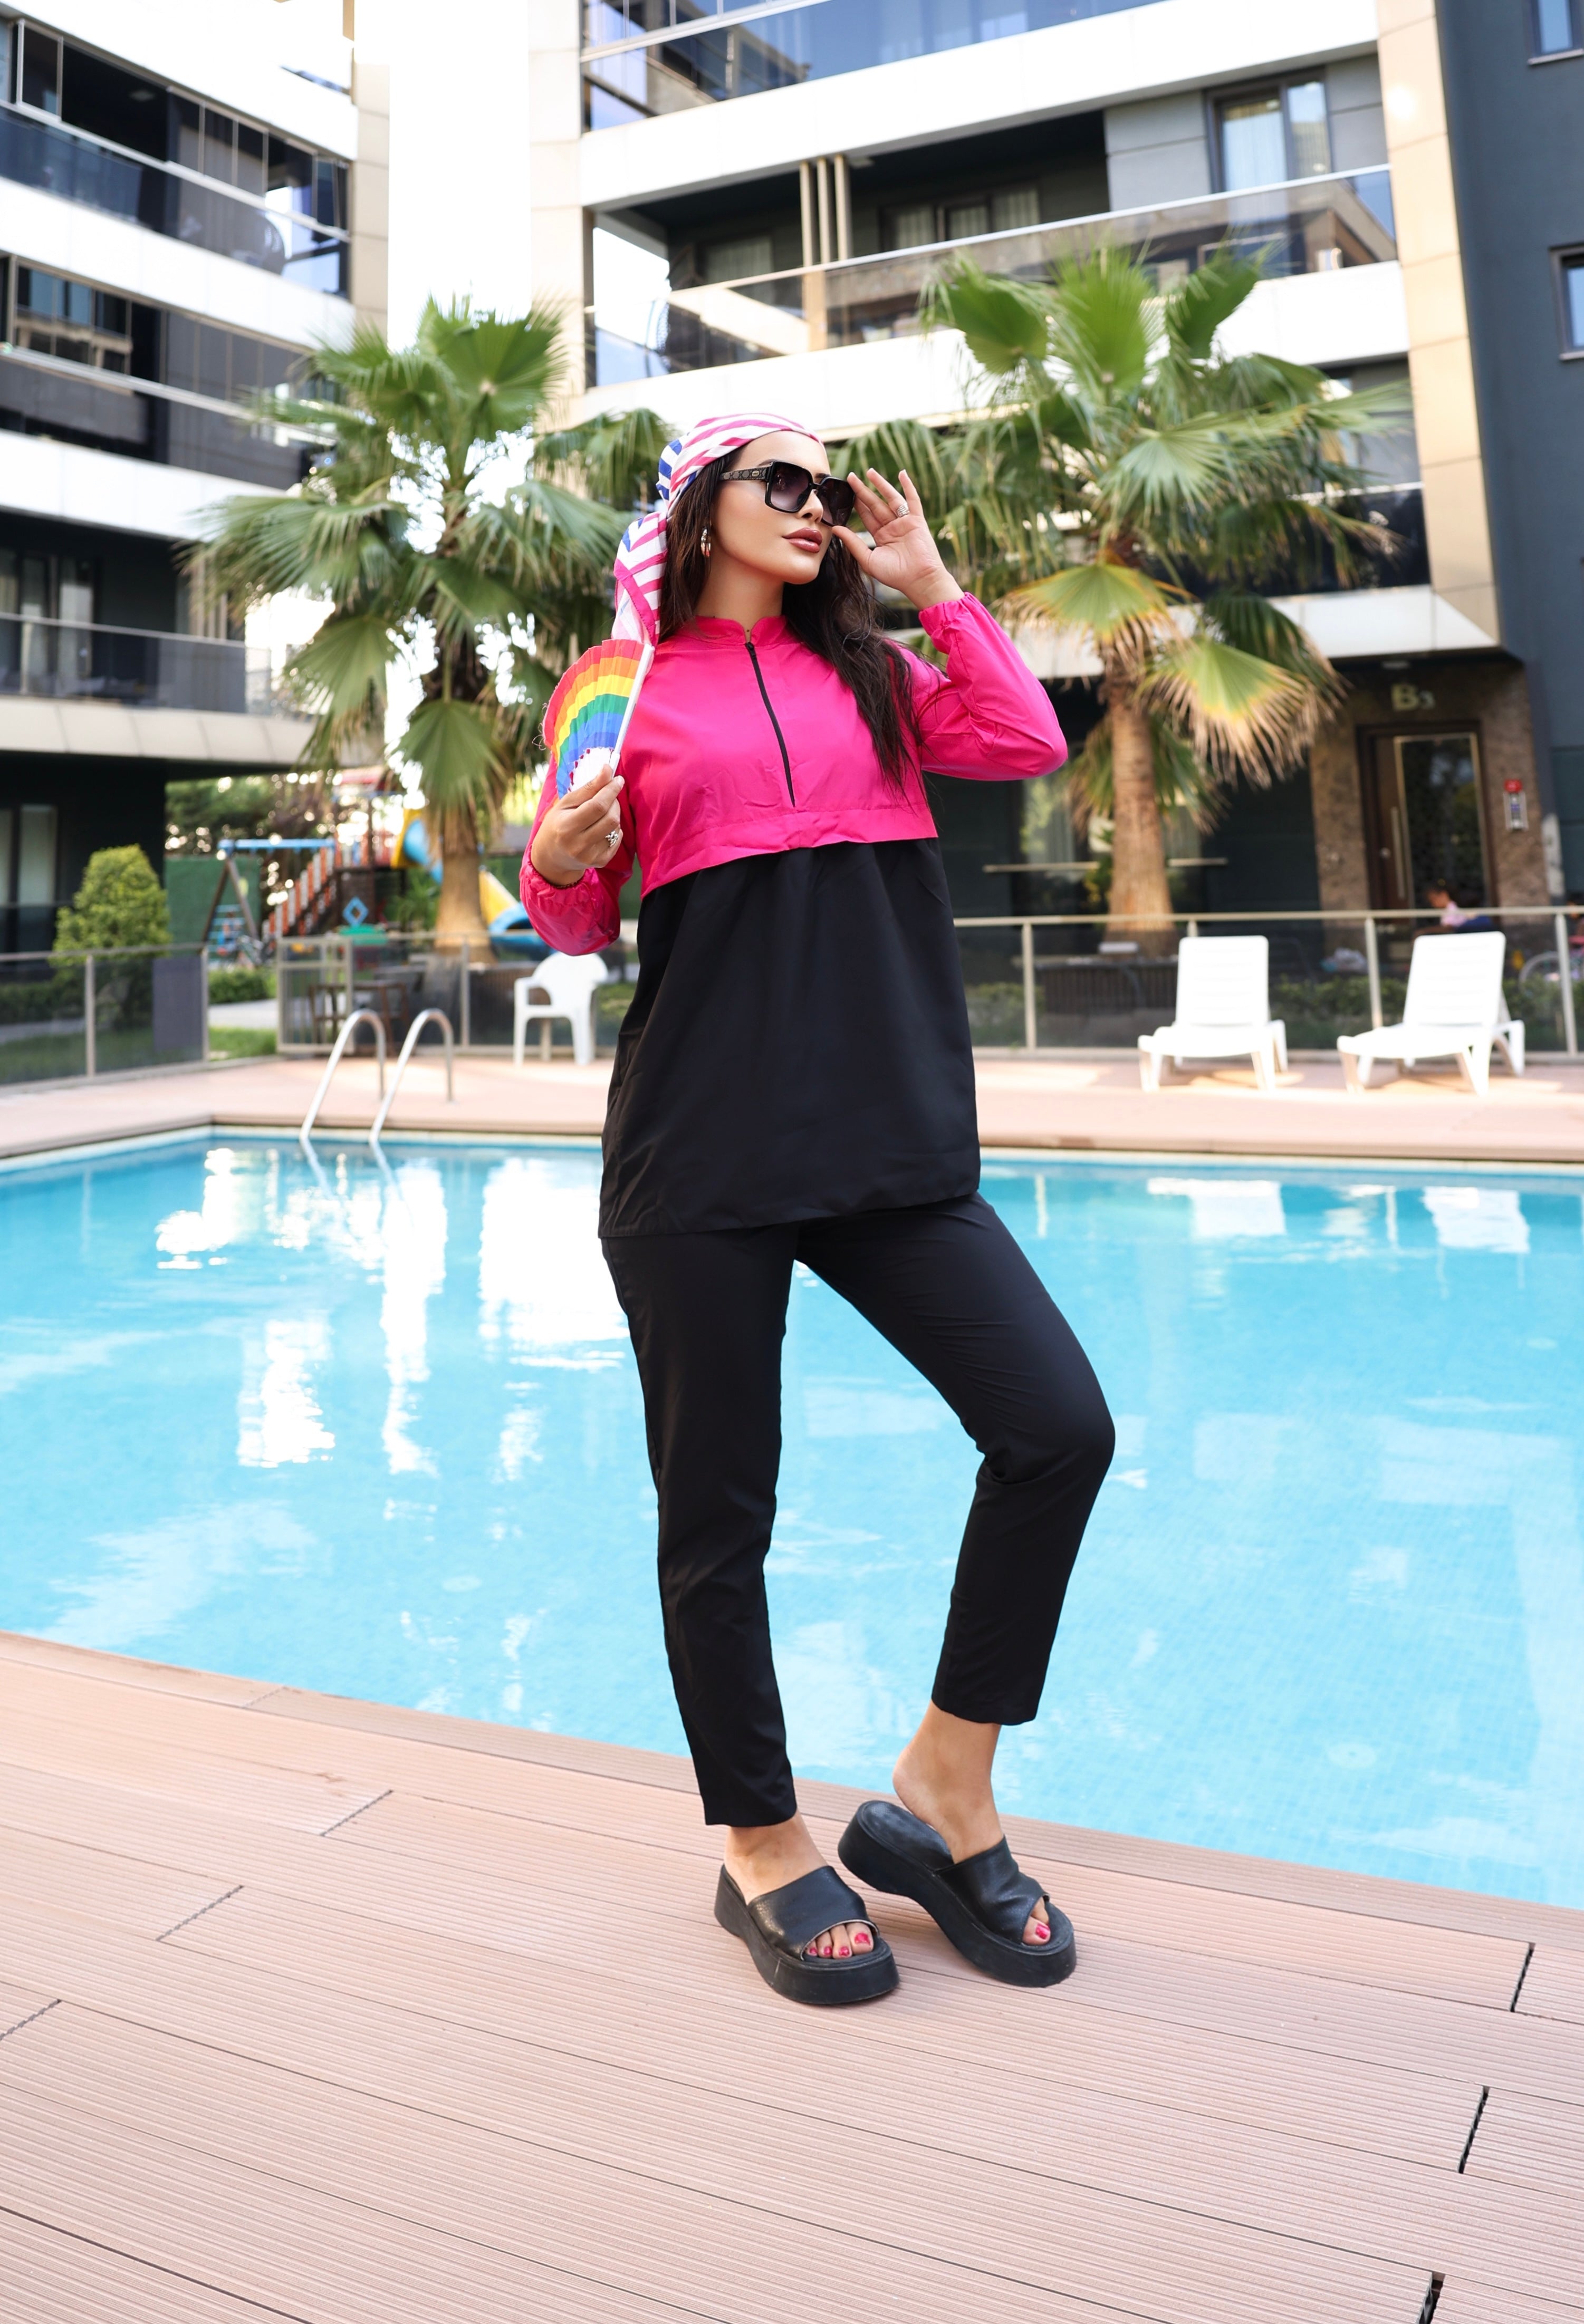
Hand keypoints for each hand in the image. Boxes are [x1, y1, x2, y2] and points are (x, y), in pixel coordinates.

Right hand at [529, 750, 625, 888]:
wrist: (552, 857)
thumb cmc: (557, 824)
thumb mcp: (565, 803)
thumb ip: (588, 788)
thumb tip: (608, 770)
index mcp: (566, 827)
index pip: (597, 806)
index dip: (610, 791)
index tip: (618, 779)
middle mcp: (579, 844)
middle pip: (610, 818)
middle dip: (614, 801)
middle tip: (607, 795)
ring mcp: (590, 856)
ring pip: (616, 828)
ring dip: (614, 814)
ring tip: (603, 811)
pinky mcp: (600, 862)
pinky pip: (617, 840)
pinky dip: (614, 829)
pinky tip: (602, 826)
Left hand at [836, 468, 961, 610]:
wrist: (919, 580)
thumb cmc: (895, 575)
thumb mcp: (868, 559)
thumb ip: (853, 543)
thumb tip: (835, 528)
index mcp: (881, 537)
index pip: (867, 516)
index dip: (856, 504)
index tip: (845, 492)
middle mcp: (892, 527)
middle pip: (875, 504)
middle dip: (863, 491)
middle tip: (851, 477)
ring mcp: (905, 522)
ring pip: (890, 499)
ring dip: (881, 484)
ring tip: (869, 471)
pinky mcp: (917, 520)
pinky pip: (912, 500)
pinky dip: (908, 487)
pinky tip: (902, 474)